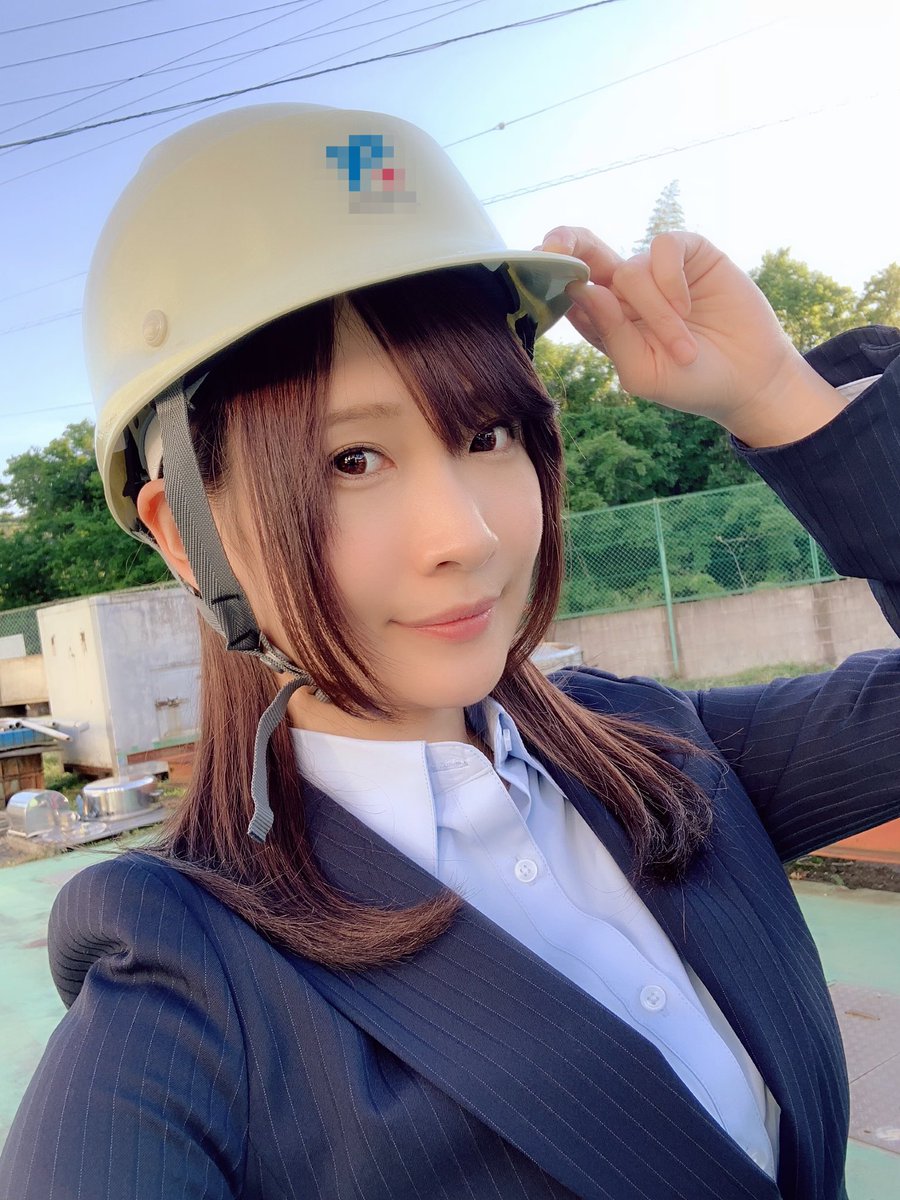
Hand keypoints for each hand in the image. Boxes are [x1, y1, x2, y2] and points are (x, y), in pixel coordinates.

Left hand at [539, 227, 844, 445]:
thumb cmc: (690, 383)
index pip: (567, 288)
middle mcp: (625, 290)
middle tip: (553, 247)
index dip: (549, 275)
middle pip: (584, 250)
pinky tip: (687, 308)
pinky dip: (670, 280)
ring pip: (631, 270)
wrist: (748, 379)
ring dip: (655, 312)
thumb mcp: (642, 371)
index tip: (538, 269)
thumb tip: (584, 290)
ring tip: (682, 347)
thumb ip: (611, 333)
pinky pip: (664, 247)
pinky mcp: (690, 254)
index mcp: (605, 319)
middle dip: (564, 242)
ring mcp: (657, 270)